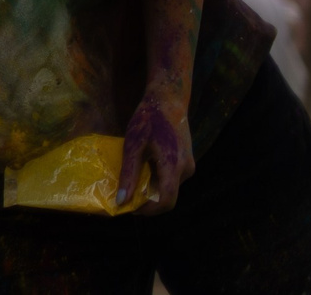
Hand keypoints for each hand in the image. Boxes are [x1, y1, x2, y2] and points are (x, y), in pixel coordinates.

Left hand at [118, 91, 193, 213]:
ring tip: (132, 182)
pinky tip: (142, 171)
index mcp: (174, 166)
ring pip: (170, 187)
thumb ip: (129, 174)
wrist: (168, 101)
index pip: (167, 201)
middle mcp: (186, 170)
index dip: (149, 210)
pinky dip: (157, 180)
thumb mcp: (133, 146)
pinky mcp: (187, 162)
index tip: (130, 208)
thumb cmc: (148, 120)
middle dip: (148, 201)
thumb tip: (121, 201)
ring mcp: (189, 166)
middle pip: (168, 196)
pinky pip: (172, 178)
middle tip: (127, 196)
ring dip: (152, 190)